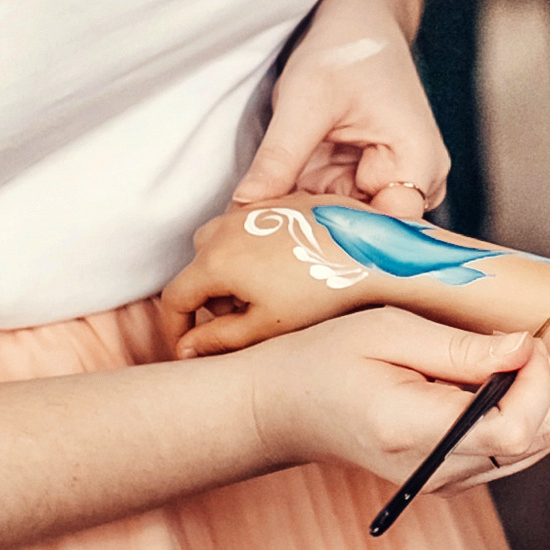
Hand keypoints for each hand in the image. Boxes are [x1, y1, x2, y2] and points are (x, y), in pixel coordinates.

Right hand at [163, 202, 379, 354]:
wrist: (374, 254)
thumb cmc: (323, 291)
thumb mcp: (266, 327)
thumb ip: (217, 340)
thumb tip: (186, 349)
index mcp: (216, 260)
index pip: (175, 297)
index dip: (175, 328)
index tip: (186, 345)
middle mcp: (228, 227)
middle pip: (197, 265)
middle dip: (208, 296)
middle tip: (238, 321)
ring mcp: (256, 209)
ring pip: (223, 241)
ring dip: (230, 269)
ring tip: (265, 296)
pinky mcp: (283, 200)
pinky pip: (253, 226)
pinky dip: (255, 249)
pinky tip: (288, 270)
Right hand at [241, 306, 549, 493]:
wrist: (285, 409)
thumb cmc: (327, 359)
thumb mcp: (387, 333)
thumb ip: (461, 348)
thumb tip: (527, 348)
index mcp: (417, 432)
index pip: (515, 427)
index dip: (540, 380)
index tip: (524, 338)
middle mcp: (438, 470)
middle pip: (538, 437)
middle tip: (533, 332)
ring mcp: (447, 480)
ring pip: (538, 444)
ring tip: (548, 343)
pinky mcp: (453, 475)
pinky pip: (517, 446)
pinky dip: (538, 406)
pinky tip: (543, 367)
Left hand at [243, 0, 445, 220]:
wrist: (359, 21)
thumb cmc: (345, 49)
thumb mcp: (306, 100)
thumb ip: (279, 158)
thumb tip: (244, 208)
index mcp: (417, 161)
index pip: (387, 231)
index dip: (335, 242)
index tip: (281, 245)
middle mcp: (415, 180)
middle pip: (363, 232)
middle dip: (310, 234)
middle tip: (251, 239)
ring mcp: (390, 182)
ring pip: (344, 222)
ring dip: (304, 221)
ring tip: (255, 224)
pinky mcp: (364, 179)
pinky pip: (333, 206)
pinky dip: (302, 206)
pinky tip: (270, 206)